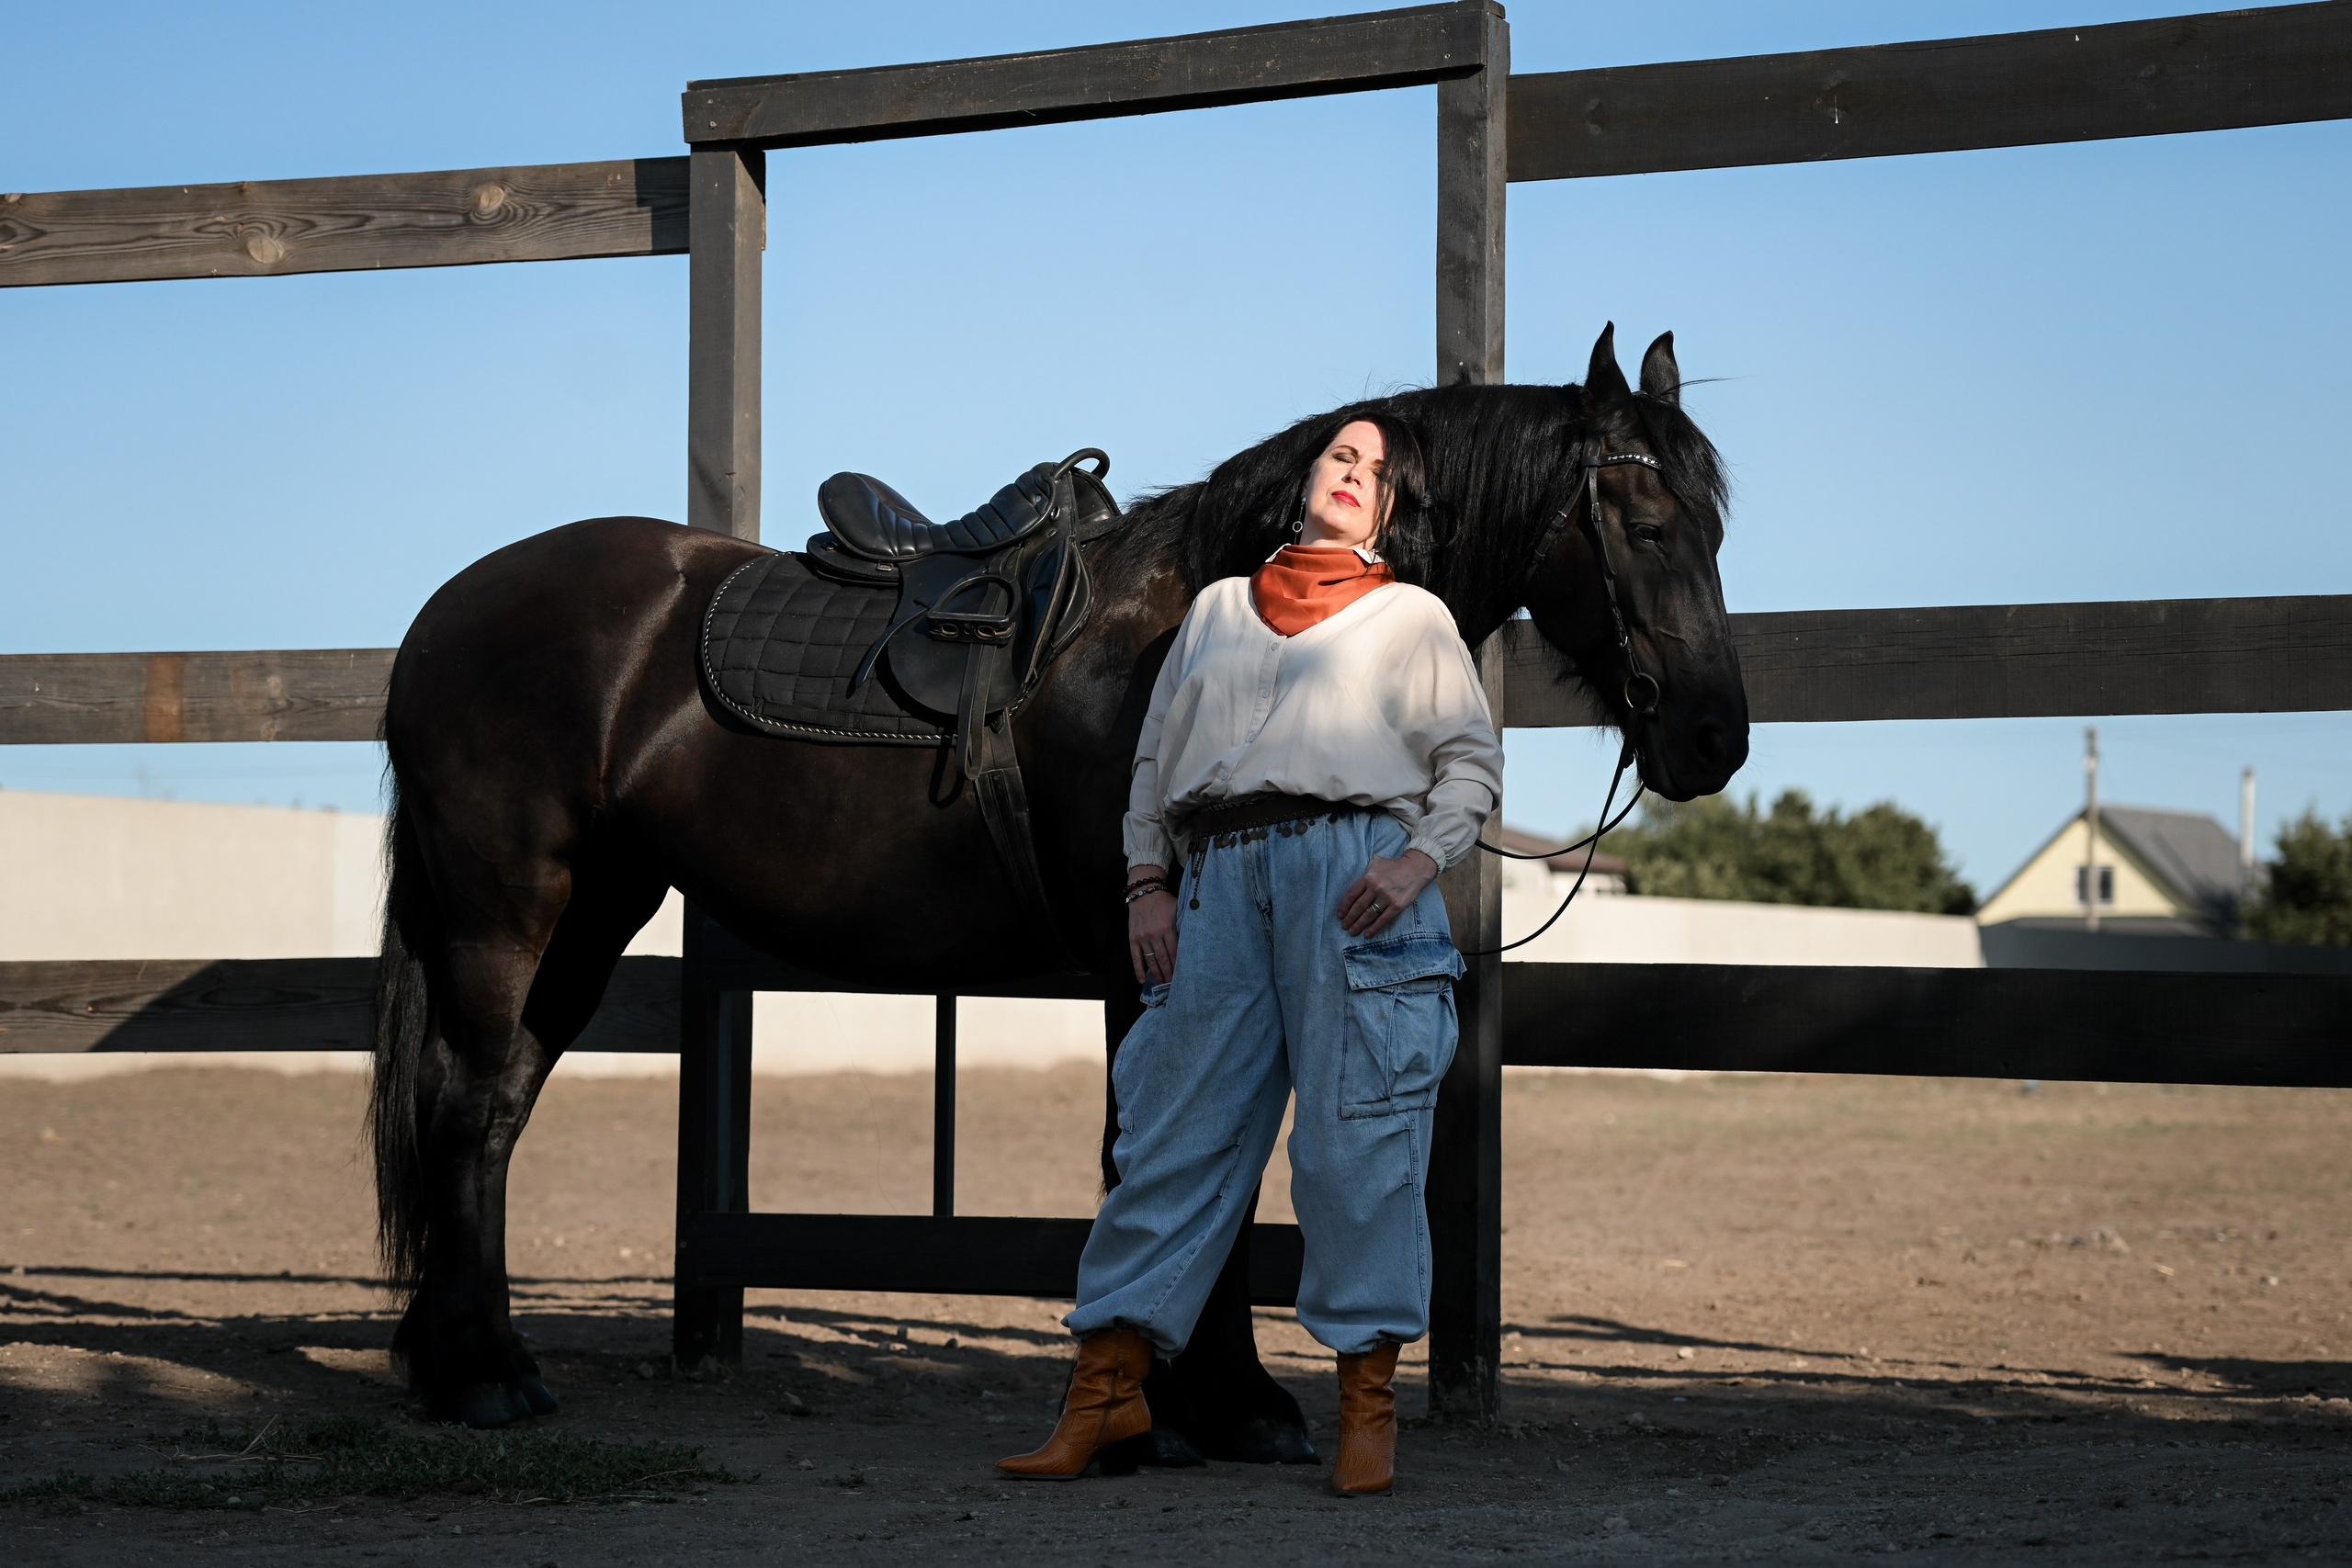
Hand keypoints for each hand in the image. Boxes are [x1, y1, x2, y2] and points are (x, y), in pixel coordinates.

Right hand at [1127, 866, 1179, 984]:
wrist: (1143, 891)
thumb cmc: (1164, 901)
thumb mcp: (1177, 911)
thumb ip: (1182, 926)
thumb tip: (1192, 942)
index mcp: (1167, 928)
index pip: (1175, 952)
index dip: (1179, 966)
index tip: (1184, 977)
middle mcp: (1155, 935)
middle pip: (1163, 960)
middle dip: (1170, 975)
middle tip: (1175, 987)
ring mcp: (1143, 938)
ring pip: (1151, 961)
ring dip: (1157, 975)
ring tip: (1162, 986)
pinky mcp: (1133, 938)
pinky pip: (1135, 957)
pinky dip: (1138, 970)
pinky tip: (1142, 980)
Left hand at [1338, 849, 1438, 936]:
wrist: (1415, 868)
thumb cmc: (1393, 866)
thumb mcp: (1375, 863)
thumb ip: (1364, 873)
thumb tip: (1354, 885)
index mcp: (1368, 877)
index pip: (1351, 895)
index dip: (1344, 907)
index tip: (1340, 915)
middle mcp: (1376, 887)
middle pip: (1358, 907)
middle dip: (1349, 918)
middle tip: (1344, 926)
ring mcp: (1387, 897)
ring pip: (1368, 915)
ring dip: (1358, 925)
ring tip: (1352, 932)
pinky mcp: (1397, 906)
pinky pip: (1382, 920)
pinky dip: (1374, 928)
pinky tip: (1367, 934)